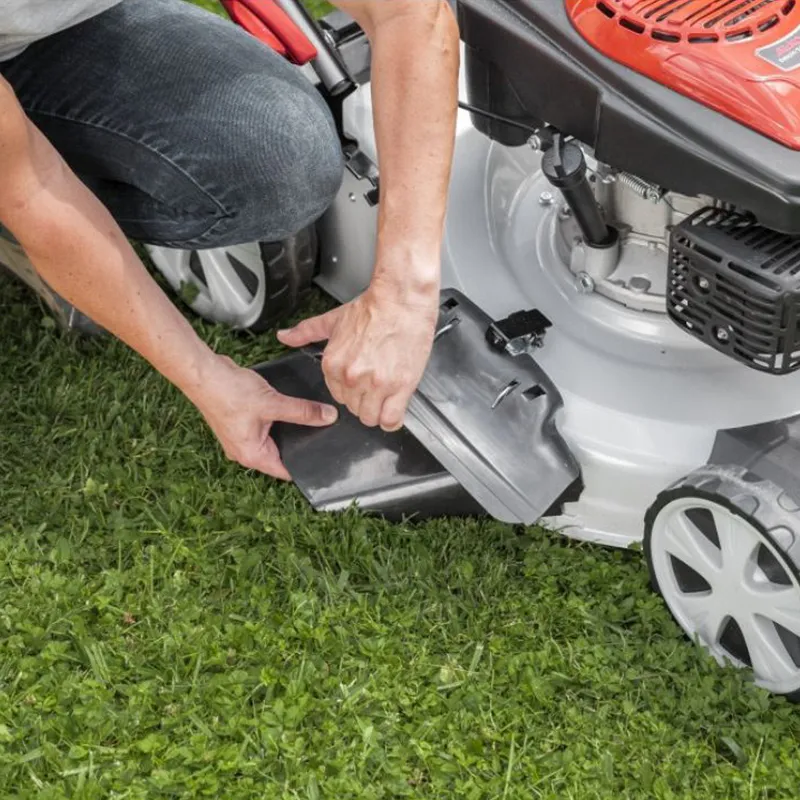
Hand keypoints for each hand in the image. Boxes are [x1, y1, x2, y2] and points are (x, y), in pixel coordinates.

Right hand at [189, 355, 337, 479]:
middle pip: (281, 454)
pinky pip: (266, 426)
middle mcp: (245, 451)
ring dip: (289, 429)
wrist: (204, 373)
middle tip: (325, 436)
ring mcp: (242, 437)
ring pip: (274, 438)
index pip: (286, 470)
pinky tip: (292, 408)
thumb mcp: (273, 404)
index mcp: (252, 455)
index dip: (306, 465)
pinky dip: (278, 419)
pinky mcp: (241, 422)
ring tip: (312, 421)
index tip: (326, 459)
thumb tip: (329, 417)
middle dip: (301, 444)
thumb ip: (303, 411)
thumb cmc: (230, 393)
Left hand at [277, 282, 438, 430]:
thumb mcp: (333, 320)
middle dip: (364, 401)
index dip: (351, 392)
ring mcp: (376, 384)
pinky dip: (392, 420)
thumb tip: (285, 336)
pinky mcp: (400, 386)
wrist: (400, 301)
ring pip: (371, 417)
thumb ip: (307, 332)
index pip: (337, 396)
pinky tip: (394, 409)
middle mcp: (352, 377)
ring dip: (378, 411)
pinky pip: (391, 420)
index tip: (361, 384)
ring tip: (386, 397)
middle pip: (354, 409)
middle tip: (376, 386)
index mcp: (333, 364)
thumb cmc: (373, 309)